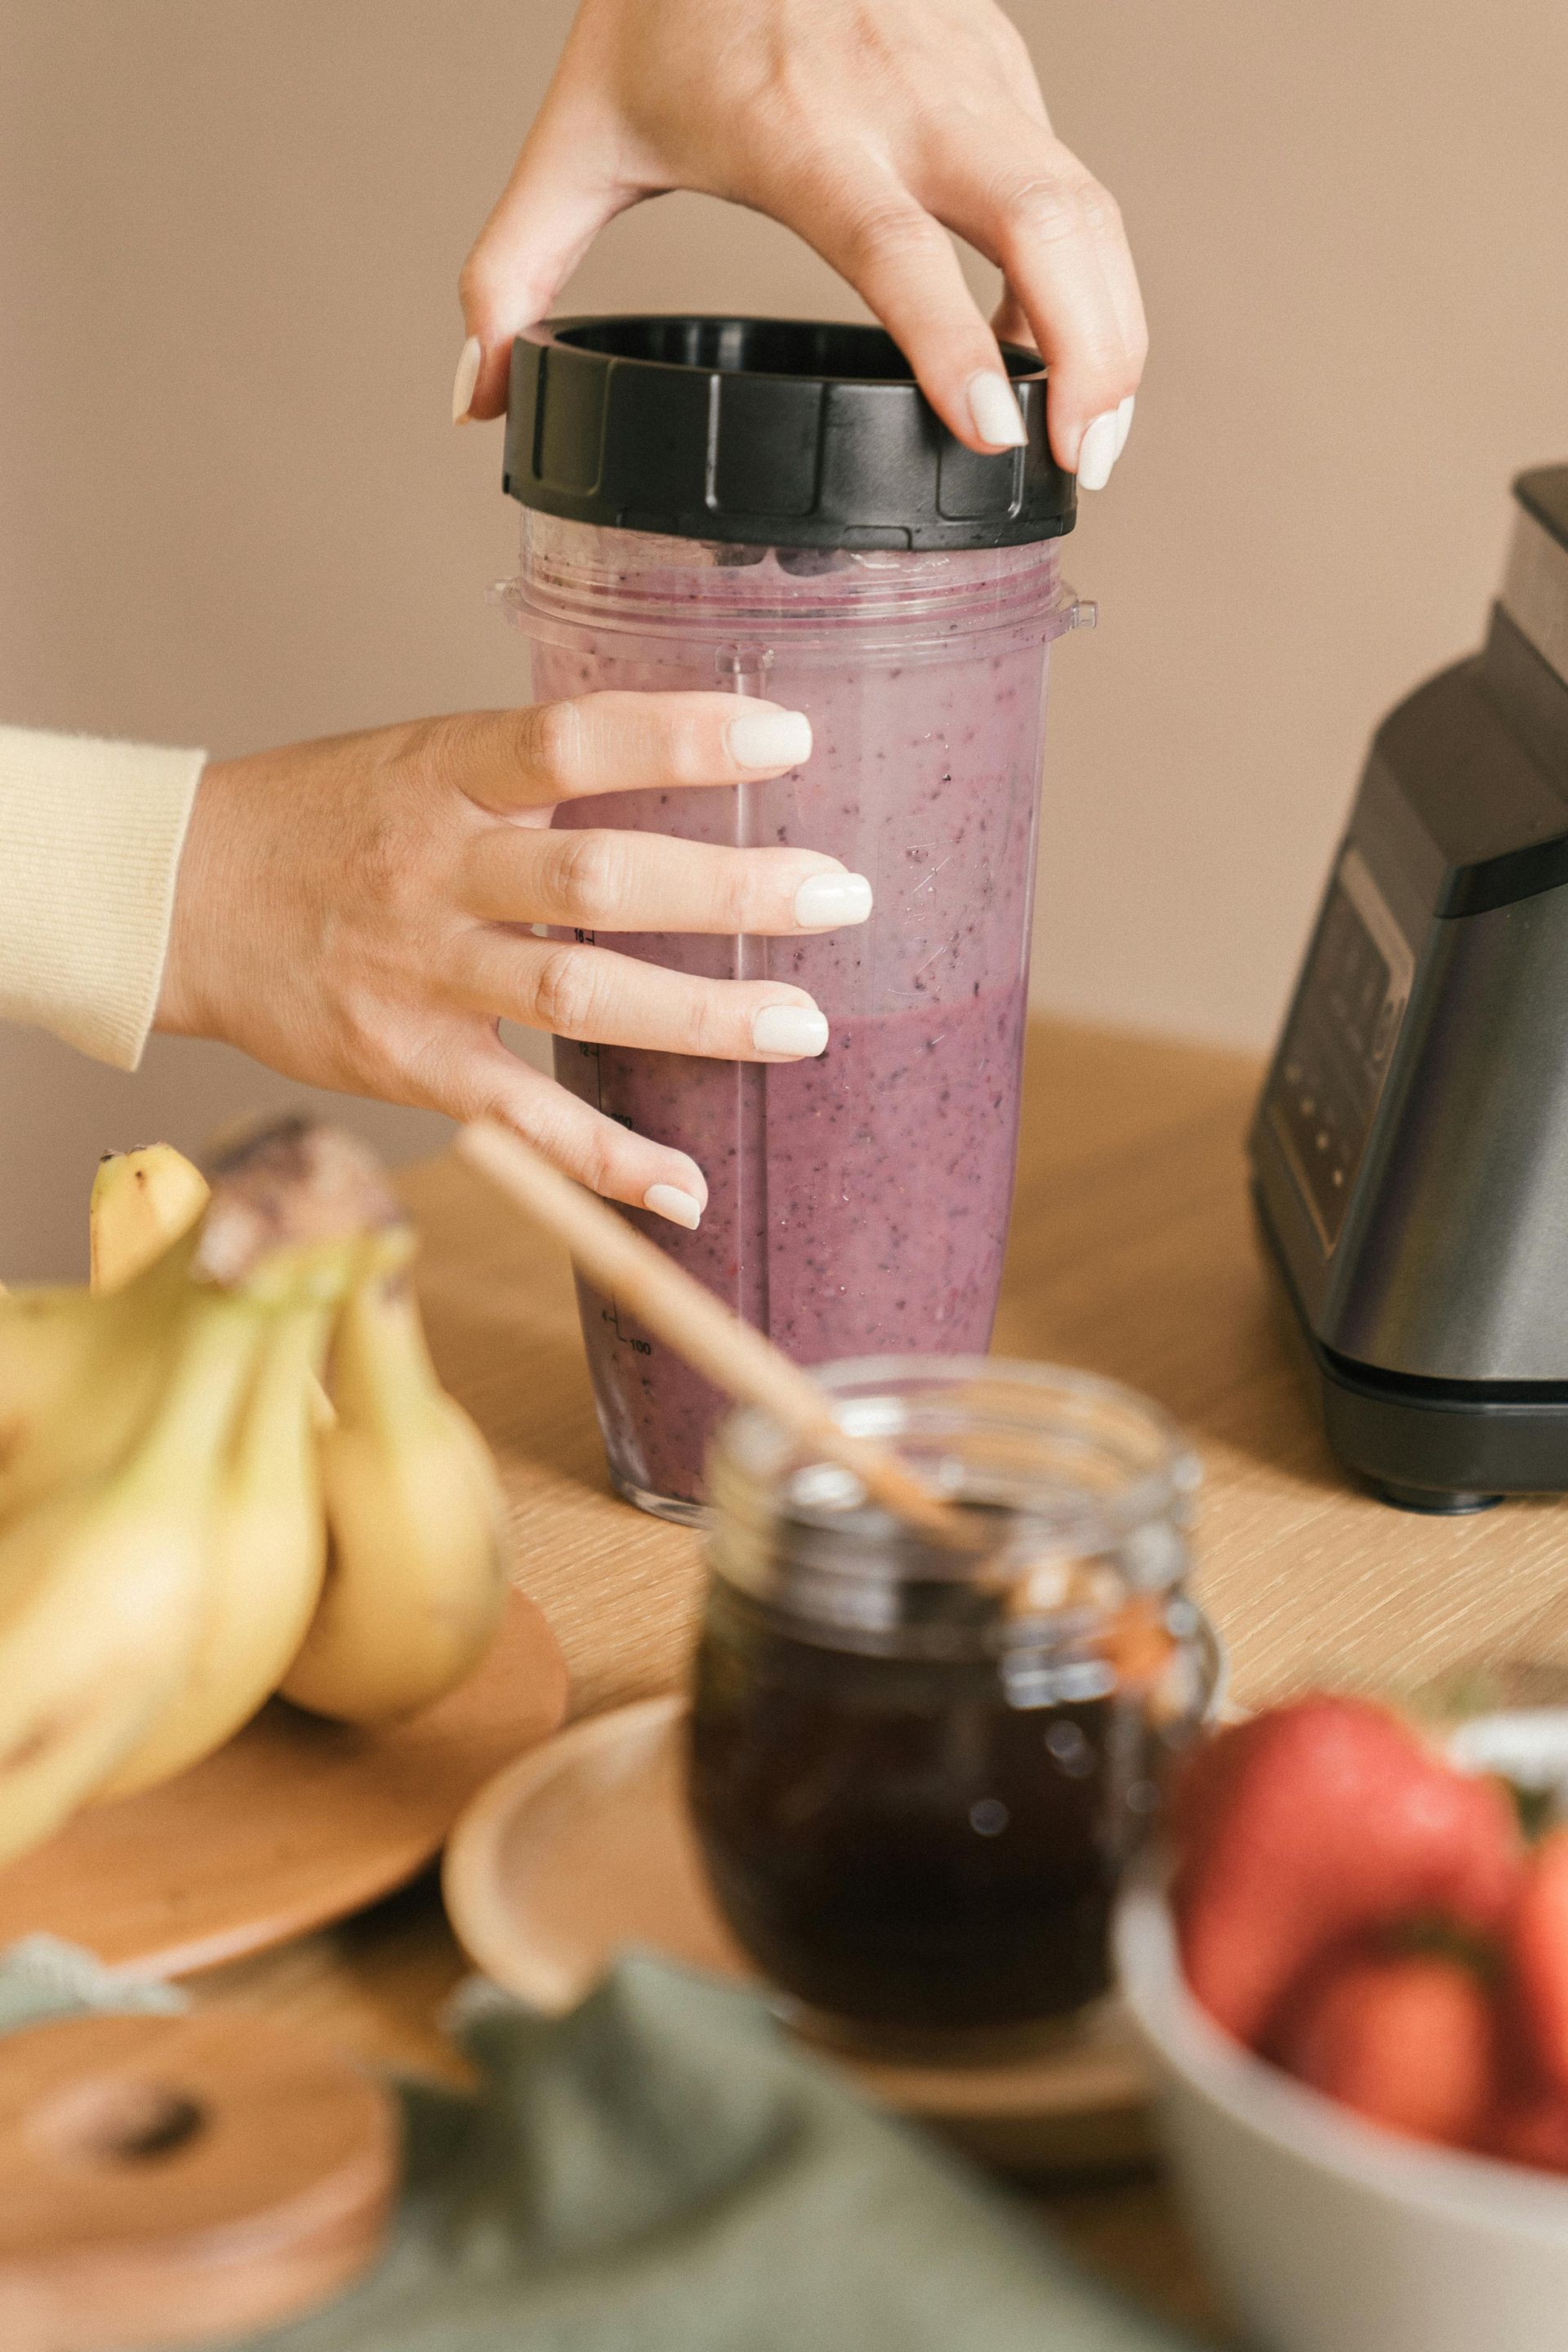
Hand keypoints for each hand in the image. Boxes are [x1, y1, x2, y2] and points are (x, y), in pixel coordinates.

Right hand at [156, 694, 868, 1226]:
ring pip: (578, 993)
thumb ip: (535, 770)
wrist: (183, 898)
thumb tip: (687, 754)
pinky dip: (609, 1158)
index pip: (574, 740)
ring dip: (702, 1015)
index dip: (683, 737)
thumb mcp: (420, 757)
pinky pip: (524, 1118)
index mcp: (446, 773)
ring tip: (804, 1027)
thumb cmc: (325, 820)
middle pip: (600, 878)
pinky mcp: (411, 1064)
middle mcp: (437, 870)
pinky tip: (691, 1186)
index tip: (789, 741)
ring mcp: (423, 972)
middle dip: (730, 889)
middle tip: (841, 896)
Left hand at [455, 0, 1144, 486]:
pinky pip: (1073, 187)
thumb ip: (513, 272)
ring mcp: (972, 77)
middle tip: (1082, 467)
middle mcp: (906, 100)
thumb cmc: (666, 0)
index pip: (896, 245)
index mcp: (801, 131)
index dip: (949, 342)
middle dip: (1089, 353)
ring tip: (1093, 437)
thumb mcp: (579, 132)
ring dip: (1108, 326)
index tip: (993, 431)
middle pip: (1045, 225)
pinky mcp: (1006, 66)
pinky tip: (1060, 359)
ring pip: (1085, 207)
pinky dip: (1087, 280)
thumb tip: (473, 399)